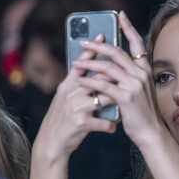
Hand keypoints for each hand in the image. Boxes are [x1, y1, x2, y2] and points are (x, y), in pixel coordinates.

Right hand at [32, 34, 116, 164]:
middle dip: (114, 77)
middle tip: (127, 77)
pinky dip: (110, 125)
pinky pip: (102, 122)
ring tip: (123, 105)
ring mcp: (75, 107)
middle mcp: (71, 92)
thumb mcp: (66, 98)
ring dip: (116, 102)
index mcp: (67, 85)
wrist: (51, 143)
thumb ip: (78, 85)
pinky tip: (114, 128)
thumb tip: (94, 73)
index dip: (93, 49)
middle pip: (97, 78)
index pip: (82, 63)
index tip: (103, 35)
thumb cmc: (63, 120)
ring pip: (104, 98)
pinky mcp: (80, 123)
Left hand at [72, 11, 165, 147]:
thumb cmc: (141, 113)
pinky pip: (103, 85)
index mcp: (145, 70)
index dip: (129, 28)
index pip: (137, 43)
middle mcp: (141, 74)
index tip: (120, 15)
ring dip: (89, 64)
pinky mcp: (126, 97)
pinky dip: (89, 81)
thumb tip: (109, 66)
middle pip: (117, 52)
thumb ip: (128, 76)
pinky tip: (79, 80)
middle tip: (83, 42)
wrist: (150, 132)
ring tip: (75, 63)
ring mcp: (135, 84)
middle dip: (98, 45)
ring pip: (108, 67)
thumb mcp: (139, 90)